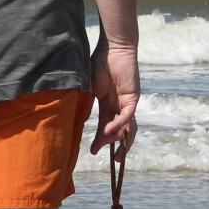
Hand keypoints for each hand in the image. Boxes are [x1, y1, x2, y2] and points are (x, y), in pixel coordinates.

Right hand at [87, 32, 139, 160]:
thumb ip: (86, 103)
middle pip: (122, 131)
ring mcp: (127, 102)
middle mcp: (120, 106)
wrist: (112, 48)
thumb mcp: (89, 87)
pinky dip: (119, 124)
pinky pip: (127, 115)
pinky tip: (109, 131)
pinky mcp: (132, 97)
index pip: (106, 127)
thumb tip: (76, 118)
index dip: (101, 141)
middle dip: (119, 147)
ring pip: (128, 127)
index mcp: (109, 105)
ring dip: (123, 141)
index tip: (93, 152)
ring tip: (116, 153)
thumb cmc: (99, 62)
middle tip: (115, 160)